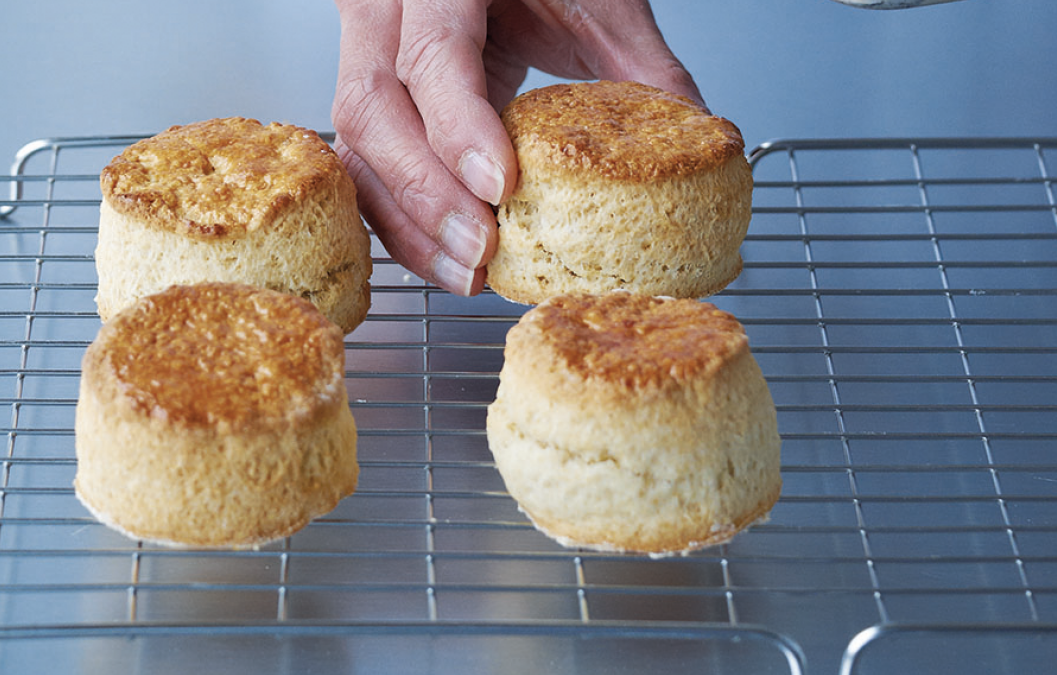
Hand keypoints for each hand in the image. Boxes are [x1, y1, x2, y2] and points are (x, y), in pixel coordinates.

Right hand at [332, 0, 702, 294]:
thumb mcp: (600, 1)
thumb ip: (642, 65)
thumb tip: (701, 137)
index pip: (431, 52)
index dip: (458, 125)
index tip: (501, 186)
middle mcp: (387, 11)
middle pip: (371, 108)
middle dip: (425, 192)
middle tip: (482, 251)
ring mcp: (366, 53)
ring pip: (356, 145)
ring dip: (407, 220)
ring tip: (467, 272)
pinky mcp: (372, 97)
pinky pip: (363, 164)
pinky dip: (398, 218)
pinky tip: (440, 256)